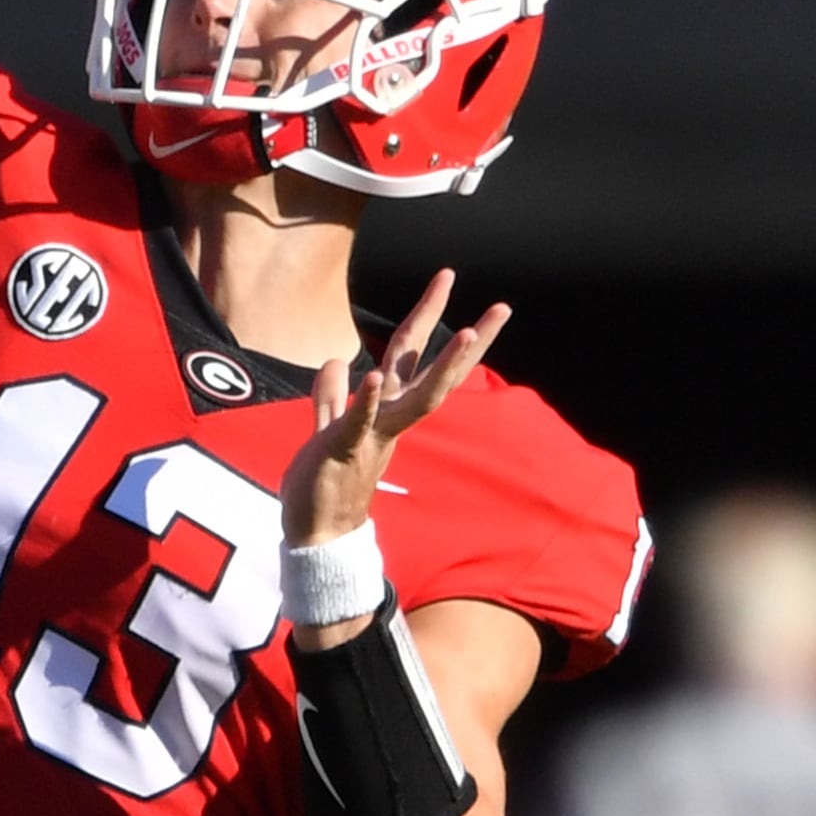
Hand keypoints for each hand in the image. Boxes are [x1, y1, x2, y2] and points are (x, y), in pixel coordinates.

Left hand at [280, 269, 509, 546]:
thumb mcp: (327, 430)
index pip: (413, 358)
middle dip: (466, 340)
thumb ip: (330, 397)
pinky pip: (358, 422)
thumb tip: (336, 360)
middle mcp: (389, 420)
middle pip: (432, 373)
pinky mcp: (344, 451)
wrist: (314, 534)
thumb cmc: (322, 484)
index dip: (429, 319)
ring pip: (415, 398)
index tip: (447, 281)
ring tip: (467, 331)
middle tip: (501, 308)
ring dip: (442, 366)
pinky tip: (372, 373)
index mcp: (385, 410)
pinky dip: (364, 399)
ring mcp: (373, 436)